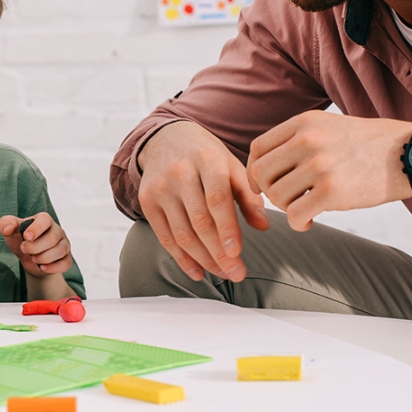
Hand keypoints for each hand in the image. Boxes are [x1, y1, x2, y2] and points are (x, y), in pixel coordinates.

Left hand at [0, 213, 72, 276]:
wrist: (28, 258)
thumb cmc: (20, 240)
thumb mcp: (10, 231)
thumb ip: (5, 224)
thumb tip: (7, 229)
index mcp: (44, 220)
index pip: (45, 220)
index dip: (36, 228)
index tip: (26, 237)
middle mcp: (57, 230)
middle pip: (53, 238)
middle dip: (36, 247)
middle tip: (24, 250)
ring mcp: (64, 244)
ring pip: (61, 250)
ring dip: (44, 257)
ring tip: (33, 259)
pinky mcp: (66, 258)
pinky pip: (66, 263)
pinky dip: (54, 267)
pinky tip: (42, 268)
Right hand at [136, 121, 269, 281]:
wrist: (166, 138)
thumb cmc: (206, 156)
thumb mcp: (232, 165)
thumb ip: (248, 195)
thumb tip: (264, 226)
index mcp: (208, 160)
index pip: (216, 198)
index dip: (226, 228)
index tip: (237, 253)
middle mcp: (180, 173)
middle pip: (199, 221)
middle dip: (218, 252)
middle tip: (237, 273)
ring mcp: (160, 187)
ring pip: (181, 233)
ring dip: (203, 259)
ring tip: (223, 273)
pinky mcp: (146, 200)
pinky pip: (164, 236)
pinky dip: (181, 258)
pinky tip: (198, 272)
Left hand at [245, 111, 411, 230]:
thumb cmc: (370, 145)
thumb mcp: (329, 126)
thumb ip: (298, 140)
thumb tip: (264, 165)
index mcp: (304, 123)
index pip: (258, 148)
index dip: (255, 171)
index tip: (265, 184)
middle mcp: (307, 140)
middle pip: (261, 173)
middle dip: (269, 192)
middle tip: (288, 199)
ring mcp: (319, 165)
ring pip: (276, 196)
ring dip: (286, 208)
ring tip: (304, 208)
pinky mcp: (333, 192)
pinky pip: (295, 215)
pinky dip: (298, 223)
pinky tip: (310, 221)